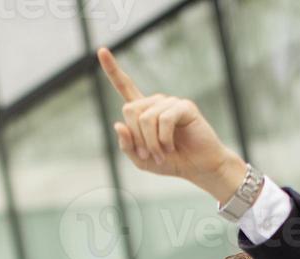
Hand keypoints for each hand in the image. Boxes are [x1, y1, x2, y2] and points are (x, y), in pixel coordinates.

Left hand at [97, 46, 247, 203]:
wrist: (198, 167)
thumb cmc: (171, 162)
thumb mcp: (142, 160)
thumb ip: (127, 146)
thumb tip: (118, 125)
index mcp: (143, 111)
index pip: (125, 87)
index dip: (112, 70)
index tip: (101, 50)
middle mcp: (155, 102)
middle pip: (129, 110)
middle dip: (136, 137)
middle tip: (148, 155)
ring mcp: (170, 103)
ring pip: (146, 118)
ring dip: (151, 143)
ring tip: (162, 155)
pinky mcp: (184, 106)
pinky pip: (164, 119)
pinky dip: (164, 139)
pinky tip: (170, 147)